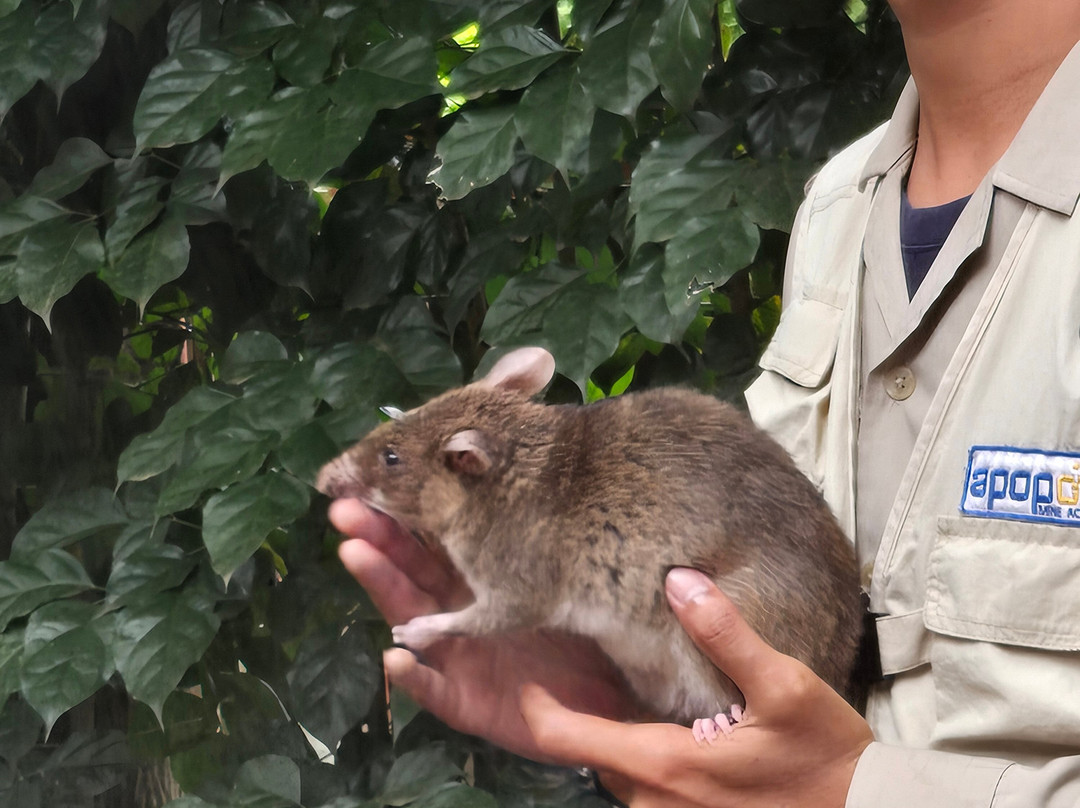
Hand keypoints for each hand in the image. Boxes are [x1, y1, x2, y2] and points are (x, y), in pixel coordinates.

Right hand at [330, 499, 636, 761]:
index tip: (370, 483)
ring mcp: (453, 662)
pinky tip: (394, 656)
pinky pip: (435, 690)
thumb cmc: (572, 643)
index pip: (426, 544)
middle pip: (407, 575)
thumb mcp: (544, 590)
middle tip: (344, 510)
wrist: (597, 706)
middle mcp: (451, 620)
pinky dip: (414, 675)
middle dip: (376, 540)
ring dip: (383, 586)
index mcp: (469, 586)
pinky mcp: (464, 705)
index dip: (398, 514)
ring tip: (356, 553)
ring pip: (409, 622)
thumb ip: (517, 547)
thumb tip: (501, 480)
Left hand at [518, 568, 873, 807]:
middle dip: (580, 717)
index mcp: (666, 765)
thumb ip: (725, 634)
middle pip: (592, 755)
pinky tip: (670, 729)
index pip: (567, 739)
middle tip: (575, 670)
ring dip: (614, 738)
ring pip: (621, 775)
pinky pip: (650, 791)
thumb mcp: (785, 685)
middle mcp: (657, 802)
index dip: (537, 708)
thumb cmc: (825, 759)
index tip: (526, 678)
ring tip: (618, 692)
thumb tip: (679, 582)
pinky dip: (643, 758)